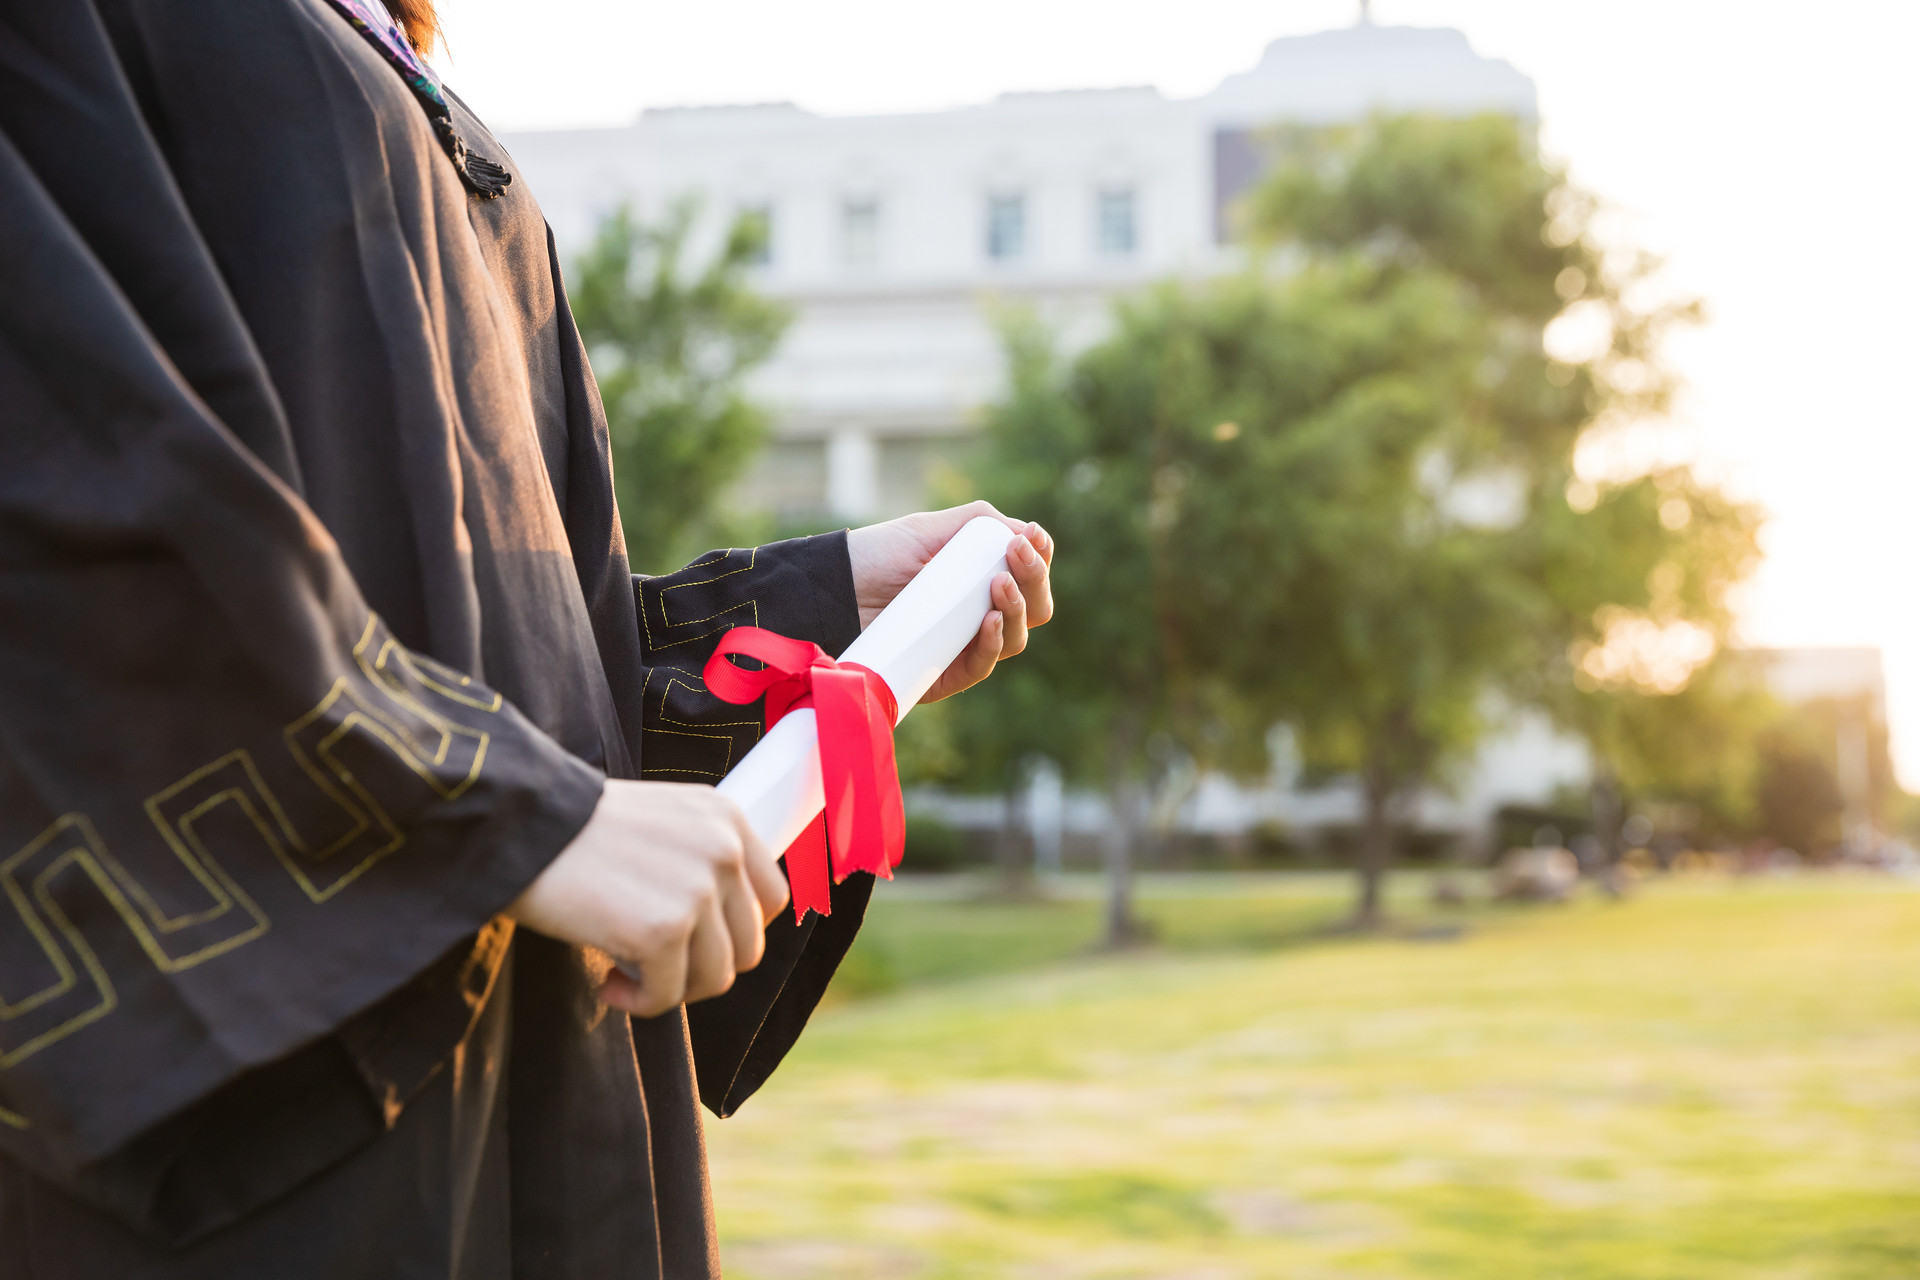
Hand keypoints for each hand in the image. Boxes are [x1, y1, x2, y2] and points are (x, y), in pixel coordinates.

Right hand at [505, 779, 790, 1016]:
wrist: (517, 825)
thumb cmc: (576, 830)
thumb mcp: (662, 821)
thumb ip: (700, 860)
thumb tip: (719, 931)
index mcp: (728, 819)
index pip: (772, 898)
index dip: (735, 932)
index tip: (694, 941)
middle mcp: (724, 851)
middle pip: (748, 946)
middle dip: (702, 967)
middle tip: (655, 965)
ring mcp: (698, 891)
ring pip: (715, 978)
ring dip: (671, 987)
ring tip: (625, 973)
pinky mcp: (664, 931)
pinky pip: (668, 996)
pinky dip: (639, 1002)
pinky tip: (608, 983)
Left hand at [845, 500, 1054, 702]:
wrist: (832, 588)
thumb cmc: (877, 556)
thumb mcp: (929, 529)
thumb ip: (978, 523)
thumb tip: (1028, 534)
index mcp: (982, 580)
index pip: (1029, 576)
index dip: (1040, 559)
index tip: (1032, 539)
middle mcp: (979, 615)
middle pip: (1034, 609)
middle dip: (1035, 580)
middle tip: (1017, 555)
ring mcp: (962, 646)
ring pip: (1016, 638)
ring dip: (1018, 609)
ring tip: (999, 585)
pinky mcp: (942, 675)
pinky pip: (981, 666)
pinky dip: (994, 644)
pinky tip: (992, 621)